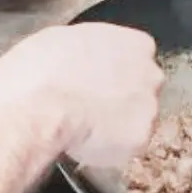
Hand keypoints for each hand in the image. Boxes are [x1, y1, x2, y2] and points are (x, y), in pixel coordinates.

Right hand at [0, 23, 162, 167]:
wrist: (40, 104)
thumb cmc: (43, 68)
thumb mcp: (66, 41)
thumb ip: (89, 53)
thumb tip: (82, 64)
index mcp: (136, 44)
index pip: (137, 58)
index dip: (114, 74)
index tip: (96, 83)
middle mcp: (151, 75)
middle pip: (142, 91)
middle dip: (120, 101)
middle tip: (90, 110)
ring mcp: (149, 110)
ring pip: (135, 123)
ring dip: (115, 128)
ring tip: (82, 130)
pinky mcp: (139, 140)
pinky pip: (124, 149)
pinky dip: (107, 151)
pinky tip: (83, 144)